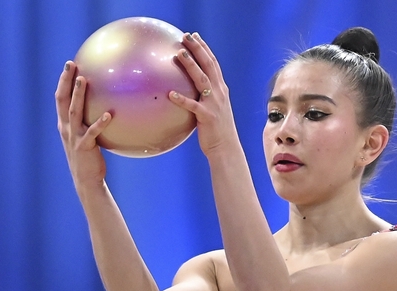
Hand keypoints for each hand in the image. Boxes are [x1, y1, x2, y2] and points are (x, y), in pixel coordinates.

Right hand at [55, 61, 111, 189]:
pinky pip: (92, 132)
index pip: (60, 98)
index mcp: (64, 124)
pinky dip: (99, 123)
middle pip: (62, 100)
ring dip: (78, 95)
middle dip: (65, 81)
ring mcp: (73, 137)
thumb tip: (106, 107)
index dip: (63, 81)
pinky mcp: (84, 146)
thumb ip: (89, 123)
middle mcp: (66, 128)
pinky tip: (109, 114)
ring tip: (84, 79)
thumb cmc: (89, 158)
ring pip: (74, 111)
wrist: (86, 180)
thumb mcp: (86, 137)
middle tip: (71, 64)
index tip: (69, 65)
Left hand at [168, 33, 240, 158]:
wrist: (226, 147)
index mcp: (221, 89)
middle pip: (208, 66)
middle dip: (198, 49)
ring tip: (179, 54)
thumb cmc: (216, 130)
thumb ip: (205, 96)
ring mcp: (214, 104)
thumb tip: (190, 89)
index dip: (204, 48)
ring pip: (202, 80)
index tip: (195, 36)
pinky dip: (182, 99)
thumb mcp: (213, 108)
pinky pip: (192, 106)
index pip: (213, 63)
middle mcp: (219, 93)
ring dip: (191, 66)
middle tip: (186, 36)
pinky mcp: (207, 117)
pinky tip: (170, 94)